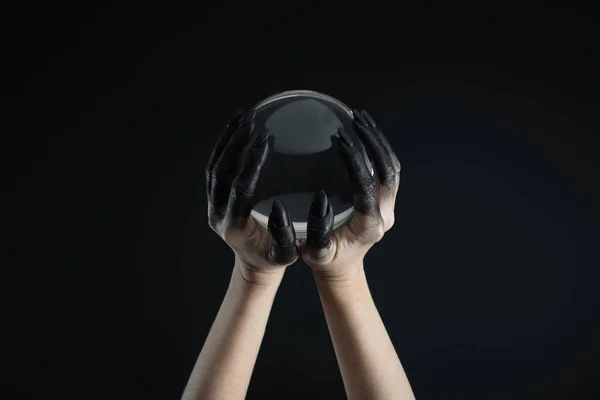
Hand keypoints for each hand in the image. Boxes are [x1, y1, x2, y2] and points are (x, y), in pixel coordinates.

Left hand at [206, 110, 298, 284]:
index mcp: (234, 226)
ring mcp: (212, 205)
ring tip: (244, 117)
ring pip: (214, 167)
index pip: (240, 188)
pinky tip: (236, 127)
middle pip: (221, 173)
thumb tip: (279, 209)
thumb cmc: (273, 258)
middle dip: (236, 144)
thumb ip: (284, 236)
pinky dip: (223, 145)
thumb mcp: (286, 254)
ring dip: (228, 141)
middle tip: (253, 121)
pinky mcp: (213, 198)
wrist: (253, 263)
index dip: (251, 163)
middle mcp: (217, 214)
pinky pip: (214, 167)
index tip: (265, 140)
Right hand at [299, 109, 400, 283]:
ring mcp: (387, 205)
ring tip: (360, 118)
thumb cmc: (326, 260)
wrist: (342, 267)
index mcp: (369, 226)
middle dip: (374, 143)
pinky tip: (362, 132)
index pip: (368, 189)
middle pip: (390, 172)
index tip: (342, 142)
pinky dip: (377, 148)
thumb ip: (317, 232)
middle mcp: (384, 214)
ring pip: (392, 167)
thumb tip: (320, 201)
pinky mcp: (383, 199)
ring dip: (378, 142)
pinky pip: (387, 169)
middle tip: (356, 121)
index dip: (357, 164)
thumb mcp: (315, 253)